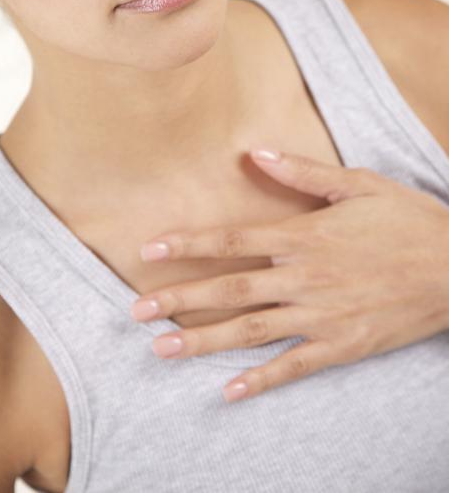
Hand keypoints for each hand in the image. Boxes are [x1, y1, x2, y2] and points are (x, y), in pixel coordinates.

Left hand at [130, 148, 448, 402]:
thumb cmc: (408, 221)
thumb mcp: (359, 184)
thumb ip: (303, 173)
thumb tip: (255, 154)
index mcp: (304, 236)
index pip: (232, 239)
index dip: (188, 244)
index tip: (148, 249)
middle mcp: (304, 278)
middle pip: (231, 289)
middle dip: (180, 299)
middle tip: (136, 311)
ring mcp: (322, 316)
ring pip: (252, 331)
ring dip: (204, 341)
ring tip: (162, 349)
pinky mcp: (342, 346)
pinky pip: (294, 367)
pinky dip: (261, 380)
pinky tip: (228, 391)